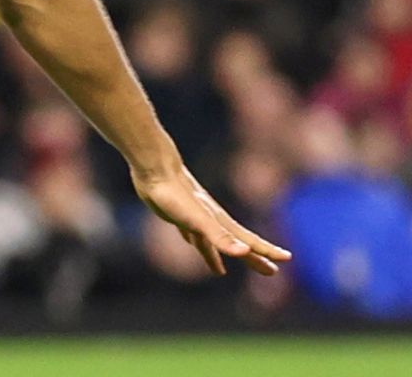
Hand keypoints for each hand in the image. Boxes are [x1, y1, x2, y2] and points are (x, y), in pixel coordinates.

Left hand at [133, 164, 291, 275]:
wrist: (154, 170)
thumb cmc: (176, 196)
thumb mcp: (199, 220)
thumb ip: (220, 237)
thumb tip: (245, 252)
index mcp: (220, 222)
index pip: (249, 241)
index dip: (267, 251)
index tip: (287, 258)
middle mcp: (211, 220)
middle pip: (236, 244)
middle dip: (253, 259)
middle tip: (271, 272)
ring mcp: (194, 218)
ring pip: (211, 242)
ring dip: (218, 256)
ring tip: (220, 272)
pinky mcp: (176, 215)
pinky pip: (190, 234)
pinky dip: (195, 242)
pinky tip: (193, 244)